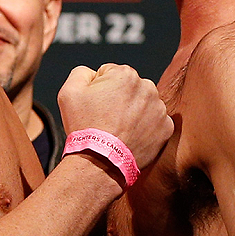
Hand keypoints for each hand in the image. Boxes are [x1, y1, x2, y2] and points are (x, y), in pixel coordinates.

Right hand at [58, 64, 172, 168]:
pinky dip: (144, 128)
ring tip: (118, 130)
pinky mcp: (166, 128)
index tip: (95, 106)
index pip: (110, 73)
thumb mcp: (69, 91)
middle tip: (106, 119)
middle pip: (129, 88)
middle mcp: (147, 87)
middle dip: (119, 99)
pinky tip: (130, 137)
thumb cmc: (84, 127)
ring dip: (133, 113)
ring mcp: (159, 109)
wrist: (100, 162)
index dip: (98, 89)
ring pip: (143, 104)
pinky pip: (154, 122)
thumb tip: (94, 73)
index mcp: (125, 74)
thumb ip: (82, 72)